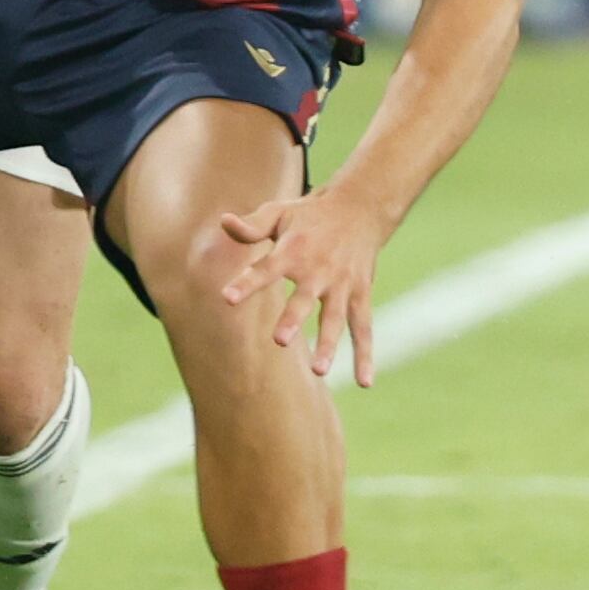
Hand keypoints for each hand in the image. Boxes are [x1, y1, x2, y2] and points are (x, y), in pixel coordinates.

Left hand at [216, 193, 386, 383]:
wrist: (361, 207)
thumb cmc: (310, 215)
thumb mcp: (279, 212)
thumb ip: (251, 226)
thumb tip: (223, 222)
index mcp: (293, 250)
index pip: (265, 268)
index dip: (247, 283)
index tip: (228, 298)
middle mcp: (318, 270)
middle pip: (304, 299)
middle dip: (293, 319)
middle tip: (280, 341)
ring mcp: (342, 285)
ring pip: (335, 319)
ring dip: (328, 344)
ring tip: (318, 371)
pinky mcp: (360, 295)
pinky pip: (363, 328)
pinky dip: (365, 355)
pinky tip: (365, 382)